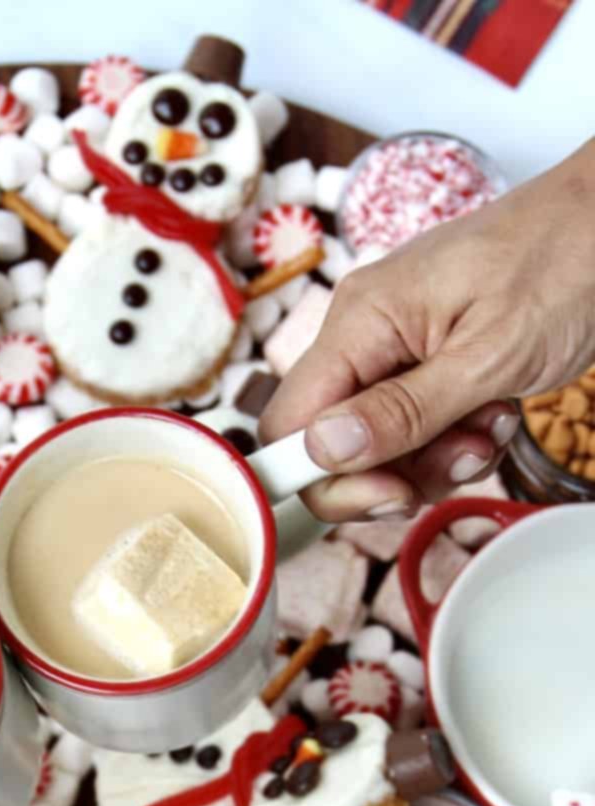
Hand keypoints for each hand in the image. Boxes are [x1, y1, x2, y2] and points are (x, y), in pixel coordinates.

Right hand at [261, 139, 594, 520]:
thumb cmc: (568, 260)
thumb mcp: (489, 354)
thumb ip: (403, 410)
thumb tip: (322, 451)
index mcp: (361, 320)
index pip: (289, 424)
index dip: (324, 475)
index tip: (386, 494)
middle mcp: (366, 333)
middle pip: (333, 445)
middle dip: (394, 474)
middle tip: (457, 461)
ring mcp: (396, 346)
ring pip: (380, 446)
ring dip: (436, 460)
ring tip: (489, 428)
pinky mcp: (429, 359)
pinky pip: (417, 428)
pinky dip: (457, 440)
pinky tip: (496, 413)